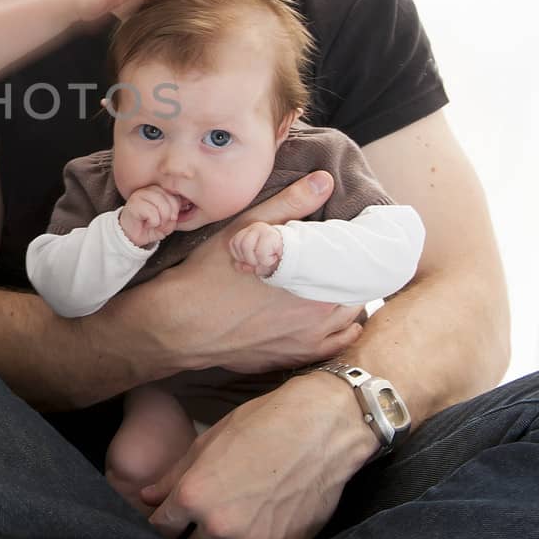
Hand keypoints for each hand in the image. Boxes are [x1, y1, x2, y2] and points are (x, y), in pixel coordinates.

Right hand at [120, 186, 180, 247]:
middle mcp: (149, 189)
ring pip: (162, 204)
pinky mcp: (133, 203)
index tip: (169, 218)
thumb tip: (175, 215)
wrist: (130, 236)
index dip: (176, 208)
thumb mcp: (167, 223)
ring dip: (162, 219)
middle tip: (162, 223)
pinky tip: (147, 224)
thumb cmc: (148, 227)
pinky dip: (153, 222)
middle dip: (170, 215)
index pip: (176, 193)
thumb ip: (174, 216)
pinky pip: (152, 212)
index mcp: (159, 190)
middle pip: (170, 197)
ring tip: (155, 224)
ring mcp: (140, 194)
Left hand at [140, 373, 381, 538]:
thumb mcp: (208, 442)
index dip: (161, 522)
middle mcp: (219, 525)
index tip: (167, 518)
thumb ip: (173, 476)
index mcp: (194, 496)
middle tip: (193, 526)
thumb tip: (147, 497)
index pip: (161, 527)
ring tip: (224, 528)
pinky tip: (250, 532)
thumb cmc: (261, 425)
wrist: (321, 429)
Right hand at [141, 171, 362, 373]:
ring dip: (347, 299)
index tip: (350, 238)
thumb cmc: (211, 274)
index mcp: (316, 280)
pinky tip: (336, 319)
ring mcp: (309, 341)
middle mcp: (320, 315)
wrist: (181, 324)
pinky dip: (342, 331)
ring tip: (336, 282)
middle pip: (357, 288)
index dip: (356, 248)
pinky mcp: (294, 357)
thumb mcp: (248, 229)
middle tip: (343, 257)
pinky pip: (335, 346)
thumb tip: (324, 181)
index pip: (358, 262)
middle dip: (352, 272)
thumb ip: (291, 205)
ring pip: (349, 317)